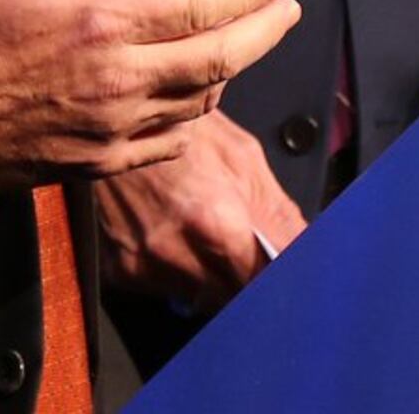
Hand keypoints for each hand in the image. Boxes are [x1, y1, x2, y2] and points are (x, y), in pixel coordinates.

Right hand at [0, 0, 301, 185]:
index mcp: (102, 21)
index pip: (201, 7)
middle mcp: (118, 79)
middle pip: (219, 59)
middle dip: (264, 33)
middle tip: (289, 13)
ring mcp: (111, 128)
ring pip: (198, 104)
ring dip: (229, 74)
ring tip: (243, 47)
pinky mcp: (96, 162)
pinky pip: (166, 144)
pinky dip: (192, 120)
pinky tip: (197, 102)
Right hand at [95, 107, 310, 309]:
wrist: (113, 117)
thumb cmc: (179, 129)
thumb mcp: (242, 157)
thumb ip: (278, 213)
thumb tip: (306, 247)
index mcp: (215, 223)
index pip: (261, 286)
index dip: (278, 281)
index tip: (285, 274)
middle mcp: (176, 254)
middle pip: (231, 301)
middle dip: (248, 281)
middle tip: (251, 253)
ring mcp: (144, 266)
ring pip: (200, 299)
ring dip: (215, 279)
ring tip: (211, 237)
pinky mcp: (121, 271)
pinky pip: (165, 290)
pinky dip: (180, 272)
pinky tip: (180, 238)